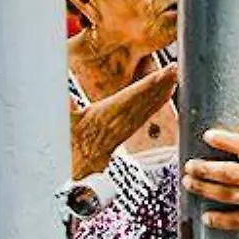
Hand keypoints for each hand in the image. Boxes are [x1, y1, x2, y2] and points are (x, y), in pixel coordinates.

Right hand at [70, 64, 177, 179]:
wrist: (71, 168)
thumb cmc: (67, 145)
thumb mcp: (63, 121)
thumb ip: (64, 102)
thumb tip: (62, 82)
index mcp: (106, 116)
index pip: (132, 97)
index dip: (149, 84)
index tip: (163, 73)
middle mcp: (118, 123)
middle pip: (144, 101)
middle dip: (160, 84)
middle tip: (175, 70)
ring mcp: (123, 129)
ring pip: (146, 109)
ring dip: (161, 93)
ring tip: (174, 79)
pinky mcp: (124, 134)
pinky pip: (143, 117)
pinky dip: (156, 105)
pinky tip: (165, 97)